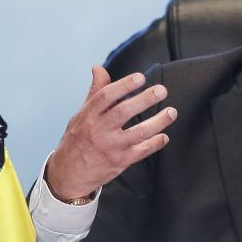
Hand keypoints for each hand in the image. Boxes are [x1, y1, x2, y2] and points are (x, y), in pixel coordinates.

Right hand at [45, 66, 175, 200]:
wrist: (69, 173)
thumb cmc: (77, 139)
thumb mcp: (81, 115)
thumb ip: (95, 92)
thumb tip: (98, 68)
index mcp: (88, 116)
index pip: (106, 96)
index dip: (124, 85)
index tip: (140, 77)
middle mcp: (98, 131)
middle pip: (124, 112)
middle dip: (145, 100)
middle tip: (162, 91)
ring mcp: (110, 147)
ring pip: (138, 132)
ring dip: (158, 122)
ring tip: (171, 112)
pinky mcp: (120, 162)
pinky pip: (142, 151)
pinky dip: (155, 144)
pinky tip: (164, 136)